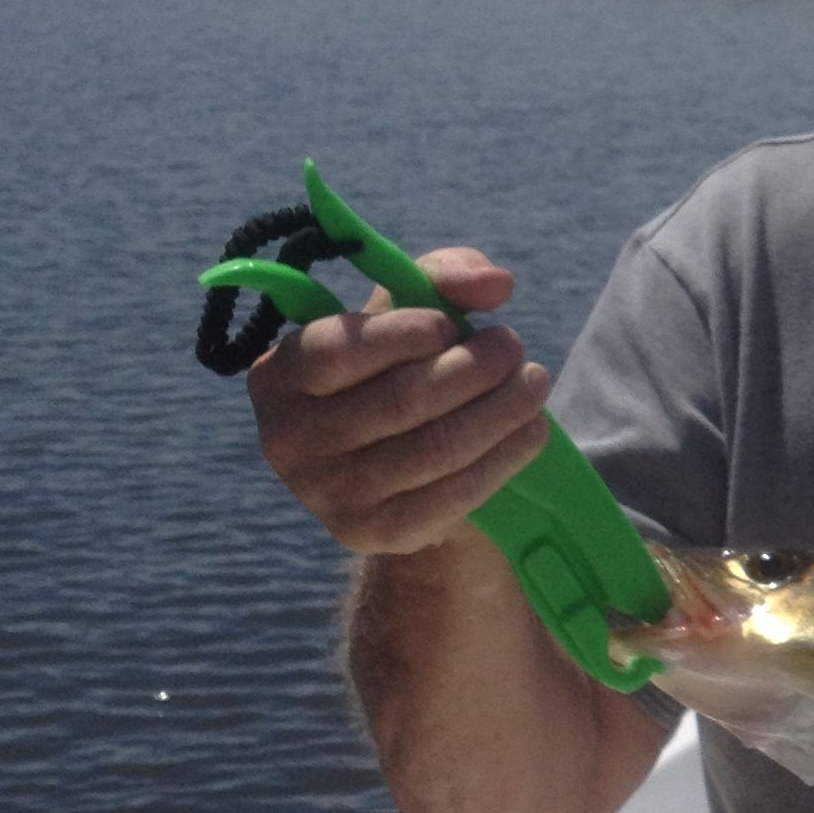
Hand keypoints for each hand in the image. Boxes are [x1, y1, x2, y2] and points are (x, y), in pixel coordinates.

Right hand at [247, 248, 551, 555]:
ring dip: (502, 410)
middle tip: (513, 347)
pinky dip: (505, 456)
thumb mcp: (407, 312)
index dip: (405, 334)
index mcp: (278, 376)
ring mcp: (327, 495)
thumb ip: (443, 278)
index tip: (451, 325)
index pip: (339, 352)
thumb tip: (496, 284)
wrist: (394, 470)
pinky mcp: (375, 534)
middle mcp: (288, 440)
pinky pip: (453, 494)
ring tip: (535, 382)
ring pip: (436, 448)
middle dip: (475, 368)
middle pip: (401, 401)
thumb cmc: (395, 370)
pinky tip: (532, 429)